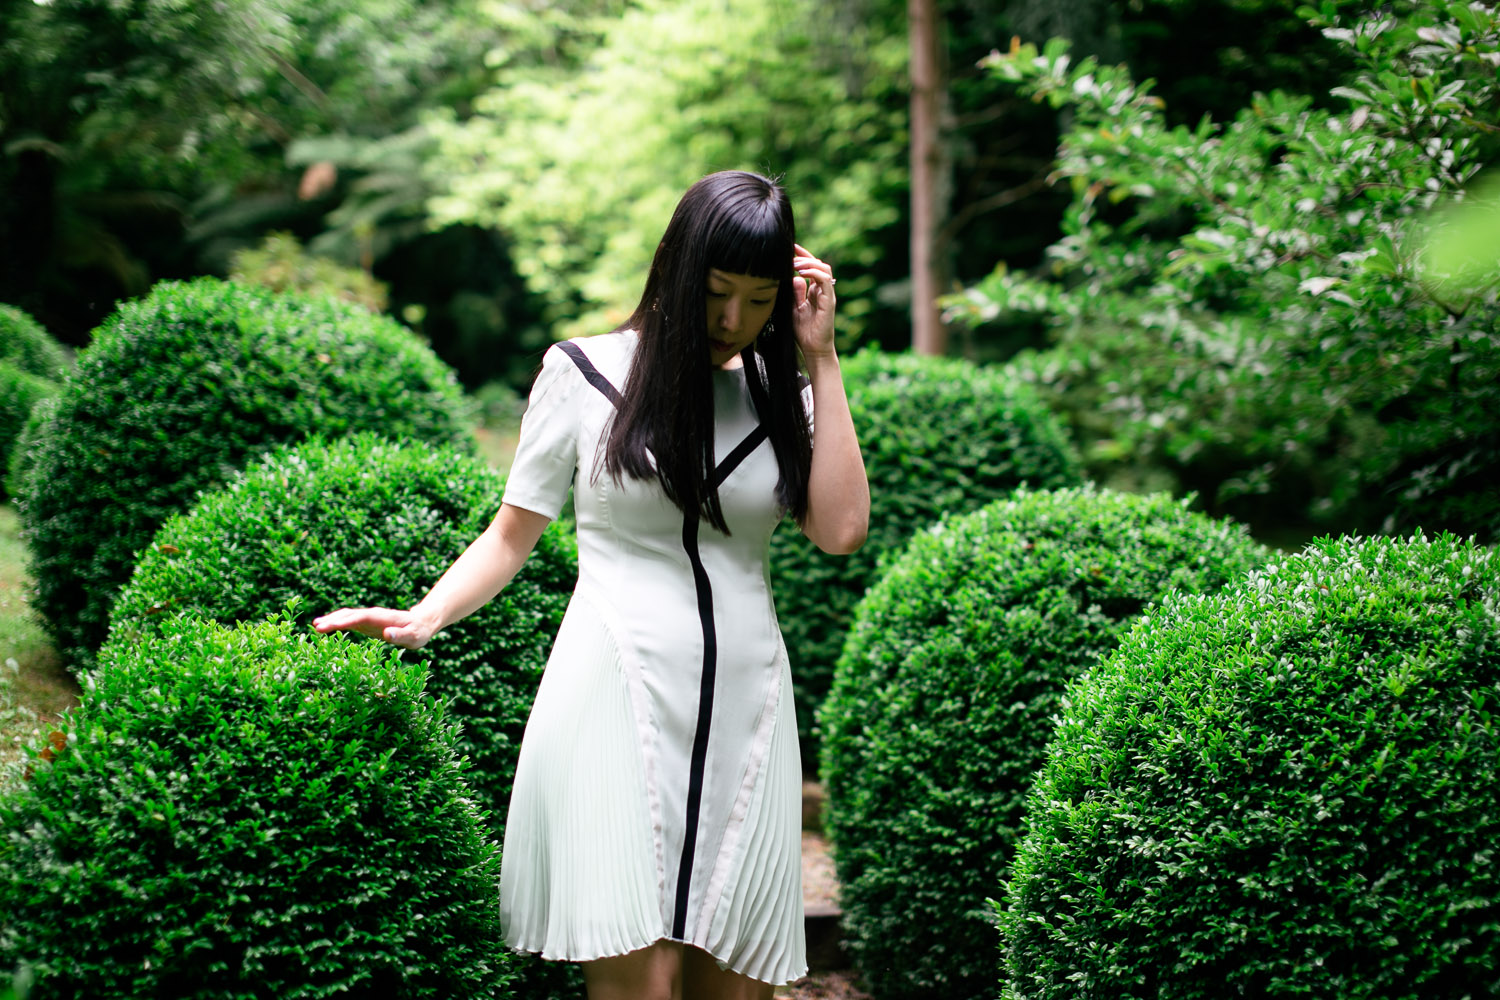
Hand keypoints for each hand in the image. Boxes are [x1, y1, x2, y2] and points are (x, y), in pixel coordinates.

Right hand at [312, 606, 437, 649]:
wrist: (421, 623)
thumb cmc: (418, 632)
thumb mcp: (413, 637)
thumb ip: (400, 635)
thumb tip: (386, 633)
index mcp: (383, 618)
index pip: (361, 617)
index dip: (346, 621)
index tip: (331, 625)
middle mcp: (373, 615)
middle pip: (350, 615)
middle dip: (334, 620)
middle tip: (316, 626)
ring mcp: (369, 618)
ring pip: (348, 616)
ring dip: (332, 619)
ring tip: (315, 626)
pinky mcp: (367, 623)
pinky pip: (349, 621)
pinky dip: (337, 623)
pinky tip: (326, 627)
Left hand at [792, 243, 835, 361]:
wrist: (813, 349)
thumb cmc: (804, 332)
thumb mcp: (794, 308)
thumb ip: (795, 293)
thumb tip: (794, 277)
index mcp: (815, 291)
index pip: (811, 268)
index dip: (802, 256)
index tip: (789, 248)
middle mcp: (823, 291)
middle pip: (819, 264)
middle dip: (805, 255)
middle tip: (790, 251)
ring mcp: (827, 295)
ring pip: (824, 268)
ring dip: (809, 263)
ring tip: (794, 264)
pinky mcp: (829, 301)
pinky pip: (825, 280)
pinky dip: (814, 272)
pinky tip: (801, 272)